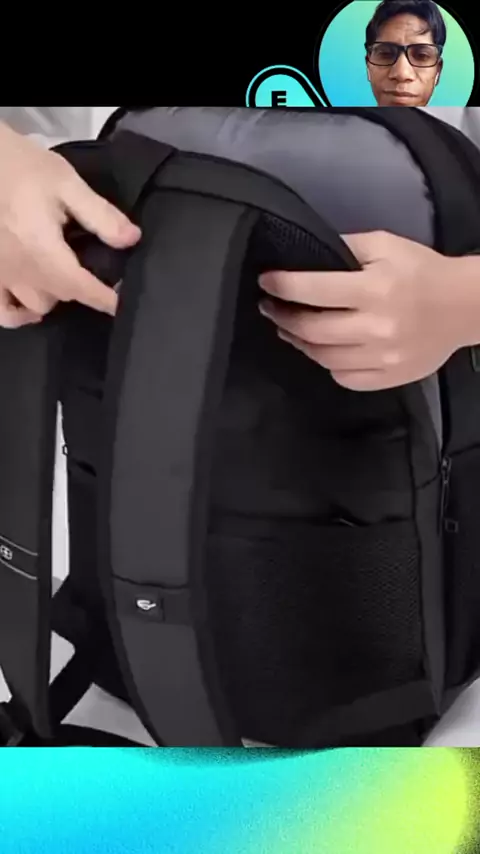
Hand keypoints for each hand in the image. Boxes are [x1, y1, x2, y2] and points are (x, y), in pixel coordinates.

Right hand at [0, 121, 140, 328]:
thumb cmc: (21, 167)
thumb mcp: (66, 183)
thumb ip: (99, 214)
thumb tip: (132, 239)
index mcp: (42, 250)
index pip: (82, 287)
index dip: (106, 299)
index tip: (123, 303)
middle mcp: (21, 271)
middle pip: (62, 296)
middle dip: (83, 289)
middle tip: (95, 272)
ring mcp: (0, 275)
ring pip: (36, 306)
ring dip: (54, 296)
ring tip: (64, 277)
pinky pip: (2, 311)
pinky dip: (18, 314)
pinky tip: (29, 306)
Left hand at [258, 230, 474, 390]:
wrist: (463, 306)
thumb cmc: (422, 271)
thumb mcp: (385, 245)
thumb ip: (344, 248)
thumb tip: (304, 256)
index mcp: (374, 289)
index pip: (313, 289)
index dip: (282, 286)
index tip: (265, 282)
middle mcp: (375, 327)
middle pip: (311, 329)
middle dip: (282, 317)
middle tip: (270, 307)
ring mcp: (382, 358)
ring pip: (322, 357)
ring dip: (299, 342)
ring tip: (289, 328)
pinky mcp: (388, 377)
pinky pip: (343, 377)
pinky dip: (326, 363)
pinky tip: (321, 349)